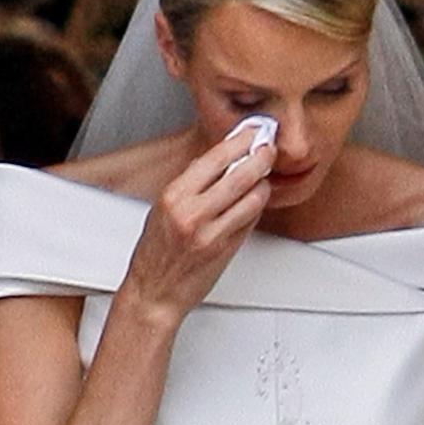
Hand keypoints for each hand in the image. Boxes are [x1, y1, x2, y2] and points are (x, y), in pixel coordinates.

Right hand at [123, 127, 275, 327]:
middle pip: (238, 175)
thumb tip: (216, 162)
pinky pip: (249, 220)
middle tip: (269, 147)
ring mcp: (211, 232)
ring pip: (250, 198)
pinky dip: (256, 206)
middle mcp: (192, 212)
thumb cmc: (156, 253)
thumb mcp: (162, 210)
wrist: (154, 292)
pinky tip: (257, 198)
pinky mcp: (225, 249)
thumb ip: (190, 186)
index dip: (237, 141)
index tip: (251, 131)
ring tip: (265, 175)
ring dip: (263, 183)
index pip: (213, 158)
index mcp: (173, 196)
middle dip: (259, 157)